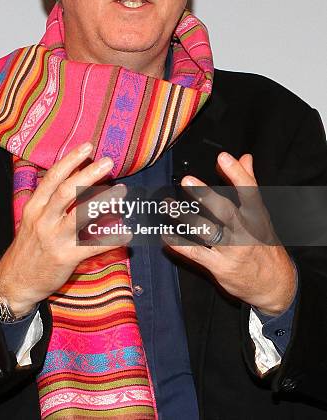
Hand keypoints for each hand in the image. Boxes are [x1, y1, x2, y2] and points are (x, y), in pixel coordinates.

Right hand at [0, 142, 129, 316]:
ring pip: (80, 216)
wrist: (16, 281)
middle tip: (108, 162)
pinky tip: (127, 233)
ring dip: (103, 201)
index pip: (53, 178)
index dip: (71, 160)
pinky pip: (93, 246)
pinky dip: (111, 239)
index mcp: (35, 207)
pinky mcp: (66, 258)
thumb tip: (76, 175)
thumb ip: (51, 199)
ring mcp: (55, 239)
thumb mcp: (33, 219)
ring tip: (121, 191)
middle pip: (67, 191)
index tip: (87, 147)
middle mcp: (44, 220)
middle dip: (88, 174)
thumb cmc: (29, 246)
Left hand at [163, 152, 296, 314]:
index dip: (236, 173)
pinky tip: (166, 234)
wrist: (275, 285)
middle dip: (205, 195)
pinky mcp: (220, 266)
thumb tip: (245, 157)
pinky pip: (196, 253)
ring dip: (185, 217)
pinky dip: (179, 244)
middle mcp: (246, 232)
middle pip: (225, 211)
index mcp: (257, 216)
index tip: (223, 157)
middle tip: (187, 180)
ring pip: (207, 231)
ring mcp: (232, 250)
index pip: (249, 191)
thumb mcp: (261, 215)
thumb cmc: (264, 243)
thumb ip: (249, 184)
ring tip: (168, 204)